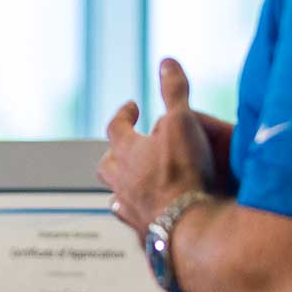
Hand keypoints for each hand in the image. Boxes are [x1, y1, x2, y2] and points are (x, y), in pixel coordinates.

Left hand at [97, 58, 226, 230]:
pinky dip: (138, 211)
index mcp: (126, 151)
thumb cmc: (182, 172)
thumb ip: (174, 91)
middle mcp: (120, 180)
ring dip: (124, 184)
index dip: (124, 114)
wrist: (185, 224)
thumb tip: (166, 62)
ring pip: (116, 192)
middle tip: (126, 146)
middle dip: (115, 152)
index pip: (116, 125)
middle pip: (107, 163)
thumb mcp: (181, 121)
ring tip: (136, 181)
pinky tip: (147, 213)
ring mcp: (128, 207)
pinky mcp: (142, 230)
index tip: (132, 106)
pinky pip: (132, 218)